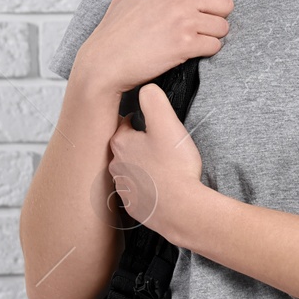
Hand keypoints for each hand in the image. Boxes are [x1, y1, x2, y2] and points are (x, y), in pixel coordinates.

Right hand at [72, 0, 231, 97]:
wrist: (104, 61)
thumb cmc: (113, 33)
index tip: (211, 3)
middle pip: (226, 2)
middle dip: (218, 17)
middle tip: (204, 27)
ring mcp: (183, 19)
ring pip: (223, 27)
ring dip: (212, 37)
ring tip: (193, 42)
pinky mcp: (185, 44)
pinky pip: (215, 46)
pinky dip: (206, 52)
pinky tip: (190, 53)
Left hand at [107, 82, 206, 243]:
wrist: (183, 209)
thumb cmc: (175, 168)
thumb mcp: (167, 123)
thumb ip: (153, 99)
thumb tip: (145, 89)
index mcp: (120, 143)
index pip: (124, 122)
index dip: (140, 119)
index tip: (152, 122)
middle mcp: (116, 167)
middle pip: (125, 146)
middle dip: (139, 143)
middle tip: (160, 143)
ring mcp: (124, 189)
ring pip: (130, 169)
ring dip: (143, 166)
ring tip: (163, 165)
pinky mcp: (134, 207)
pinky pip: (138, 191)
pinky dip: (148, 187)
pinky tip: (162, 185)